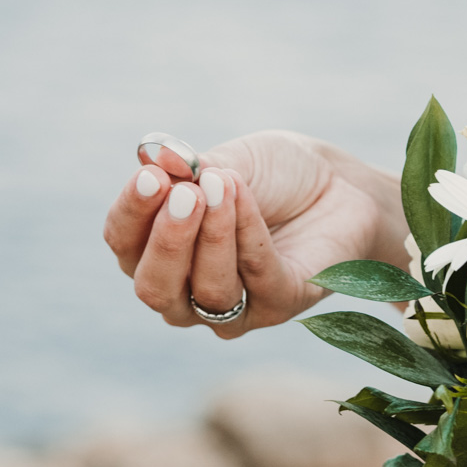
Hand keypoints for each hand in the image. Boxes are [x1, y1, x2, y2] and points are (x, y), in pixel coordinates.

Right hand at [105, 130, 408, 337]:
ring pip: (206, 291)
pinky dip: (248, 235)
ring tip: (223, 186)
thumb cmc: (276, 176)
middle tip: (187, 193)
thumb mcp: (231, 162)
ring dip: (213, 236)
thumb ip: (193, 169)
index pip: (123, 244)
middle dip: (166, 240)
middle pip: (153, 287)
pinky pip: (257, 279)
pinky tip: (245, 198)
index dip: (131, 213)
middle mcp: (186, 291)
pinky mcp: (279, 306)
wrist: (343, 186)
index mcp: (158, 251)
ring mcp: (233, 308)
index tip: (151, 176)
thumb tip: (155, 158)